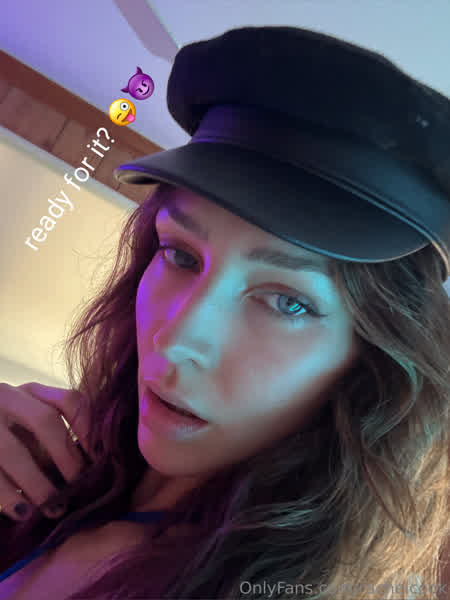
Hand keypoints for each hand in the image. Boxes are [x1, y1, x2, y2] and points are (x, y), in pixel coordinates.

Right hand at [0, 382, 92, 521]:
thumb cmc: (10, 438)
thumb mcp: (31, 432)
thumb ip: (57, 442)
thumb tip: (93, 469)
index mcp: (31, 392)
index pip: (69, 399)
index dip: (88, 427)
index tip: (99, 457)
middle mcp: (7, 398)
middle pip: (44, 420)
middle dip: (65, 455)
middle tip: (78, 484)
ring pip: (12, 451)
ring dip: (37, 483)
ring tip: (54, 509)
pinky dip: (7, 496)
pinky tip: (22, 513)